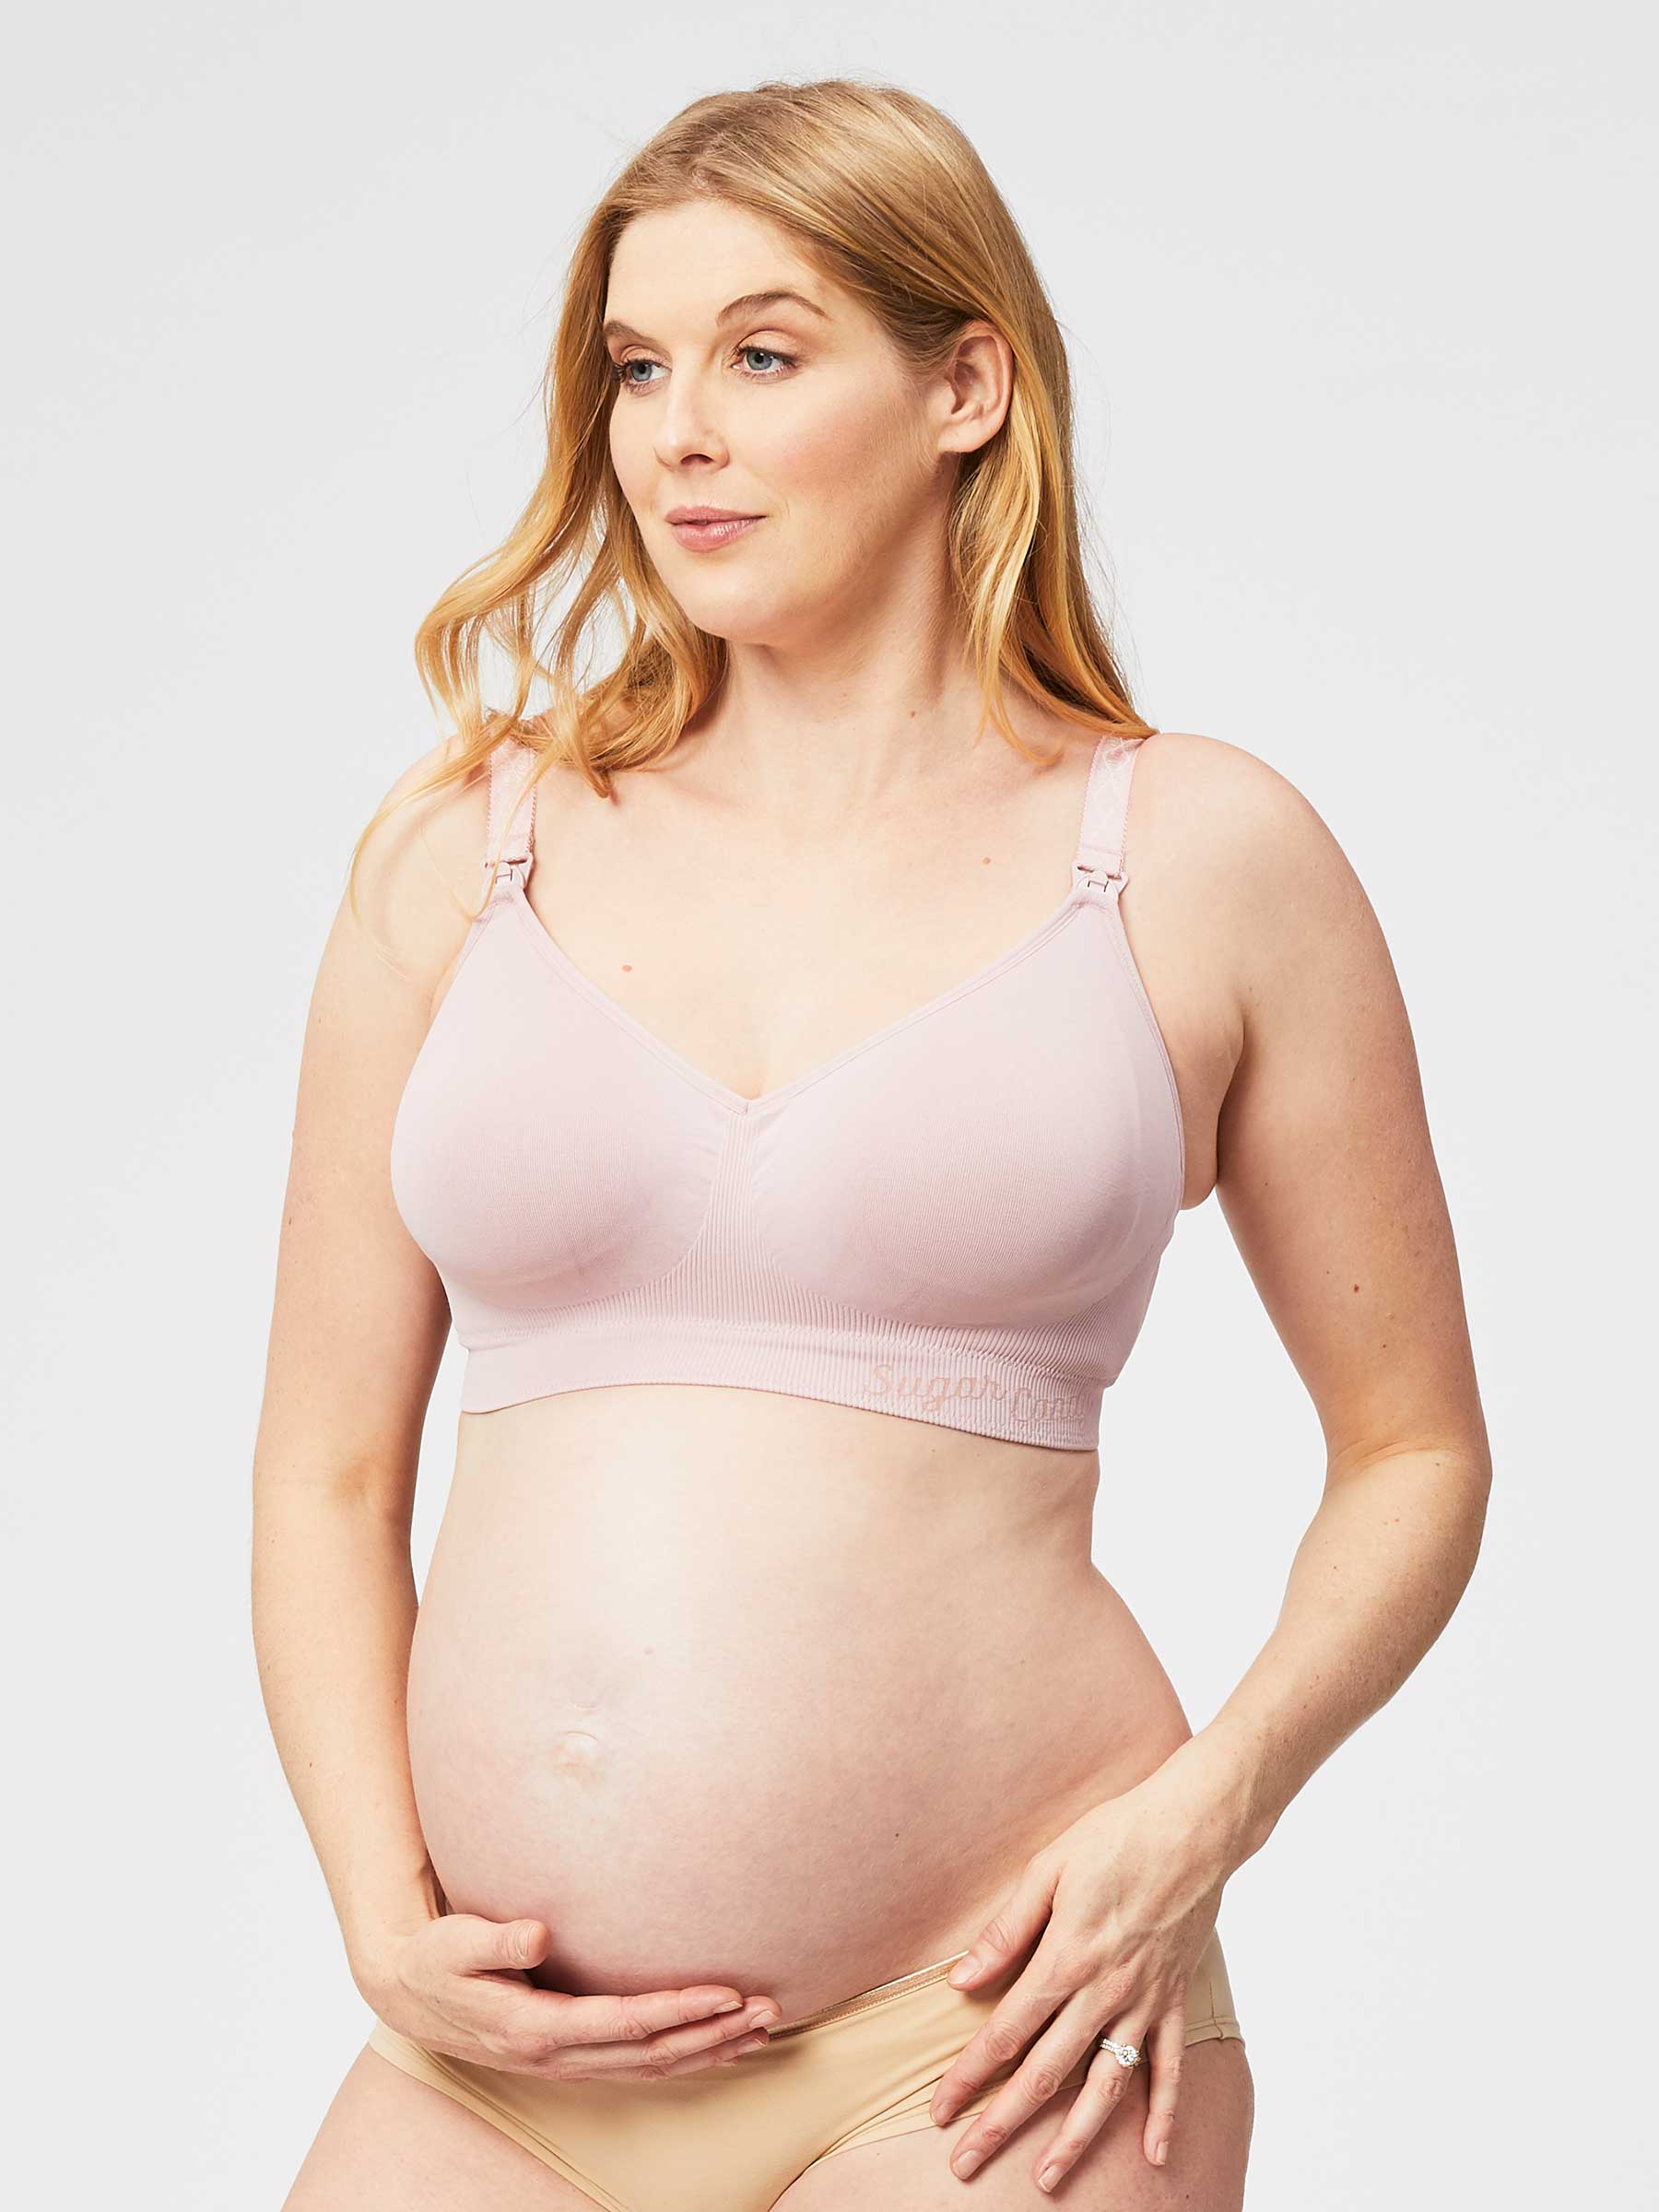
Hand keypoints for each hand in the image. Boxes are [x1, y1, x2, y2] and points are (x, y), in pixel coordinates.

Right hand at [354, 1913, 781, 2081]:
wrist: (409, 1993)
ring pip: (653, 2067)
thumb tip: (537, 1936)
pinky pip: (640, 2065)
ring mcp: (568, 2062)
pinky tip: (721, 2046)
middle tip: (768, 2009)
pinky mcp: (572, 2056)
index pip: (626, 2023)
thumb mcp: (455, 1943)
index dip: (679, 2009)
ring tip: (762, 2027)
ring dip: (710, 2049)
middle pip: (653, 2053)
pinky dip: (686, 2058)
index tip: (726, 1991)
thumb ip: (496, 1940)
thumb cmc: (436, 1959)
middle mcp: (560, 2055)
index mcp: (537, 2028)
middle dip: (714, 2033)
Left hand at [927, 1773, 1233, 2190]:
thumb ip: (1006, 1930)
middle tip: (966, 2162)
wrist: (1194, 1827)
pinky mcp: (1176, 1999)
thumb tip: (962, 1980)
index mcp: (1064, 1959)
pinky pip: (1170, 2068)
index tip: (940, 2109)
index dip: (968, 2076)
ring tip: (1046, 2180)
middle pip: (1045, 2073)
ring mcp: (1144, 2002)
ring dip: (1075, 2138)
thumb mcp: (1047, 1869)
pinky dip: (1163, 2113)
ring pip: (1105, 2086)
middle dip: (1001, 2122)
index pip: (1005, 2032)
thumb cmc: (1115, 1837)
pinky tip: (1155, 2155)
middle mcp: (1104, 1993)